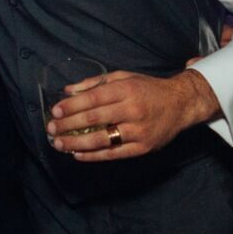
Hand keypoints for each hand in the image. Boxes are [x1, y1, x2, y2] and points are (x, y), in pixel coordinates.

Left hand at [47, 69, 218, 161]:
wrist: (181, 104)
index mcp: (127, 89)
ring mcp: (138, 130)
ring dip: (76, 143)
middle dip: (68, 125)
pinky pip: (113, 154)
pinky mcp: (142, 147)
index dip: (72, 106)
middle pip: (94, 119)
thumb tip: (68, 90)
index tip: (55, 111)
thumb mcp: (124, 77)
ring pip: (101, 139)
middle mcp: (132, 110)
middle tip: (51, 129)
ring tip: (59, 144)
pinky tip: (78, 154)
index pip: (93, 99)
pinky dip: (93, 156)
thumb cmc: (148, 89)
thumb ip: (95, 83)